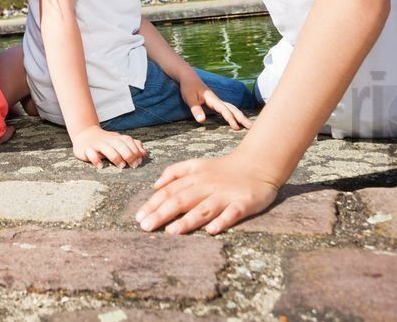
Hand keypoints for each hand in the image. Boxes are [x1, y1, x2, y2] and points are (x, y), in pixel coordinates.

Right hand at [70, 125, 146, 168]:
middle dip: (128, 154)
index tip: (139, 161)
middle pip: (119, 144)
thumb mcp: (120, 142)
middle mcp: (108, 140)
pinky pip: (90, 152)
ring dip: (115, 156)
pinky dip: (95, 158)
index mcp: (117, 138)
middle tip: (133, 165)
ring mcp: (97, 144)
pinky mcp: (86, 149)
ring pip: (106, 148)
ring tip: (121, 166)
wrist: (85, 135)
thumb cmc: (107, 143)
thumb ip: (133, 146)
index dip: (135, 150)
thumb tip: (144, 153)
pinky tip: (100, 166)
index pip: (128, 141)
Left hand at [136, 152, 279, 234]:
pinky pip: (232, 213)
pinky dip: (222, 221)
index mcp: (195, 177)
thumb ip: (175, 172)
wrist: (258, 165)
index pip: (170, 190)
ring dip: (188, 220)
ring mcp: (225, 195)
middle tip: (146, 226)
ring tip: (171, 231)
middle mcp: (207, 185)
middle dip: (163, 213)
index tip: (139, 217)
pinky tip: (211, 231)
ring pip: (204, 208)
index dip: (154, 203)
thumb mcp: (197, 165)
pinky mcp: (244, 203)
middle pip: (182, 200)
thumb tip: (154, 186)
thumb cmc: (223, 169)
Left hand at [178, 75, 251, 129]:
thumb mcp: (189, 99)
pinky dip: (235, 114)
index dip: (230, 118)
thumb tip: (202, 121)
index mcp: (213, 99)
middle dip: (242, 118)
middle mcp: (217, 100)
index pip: (224, 110)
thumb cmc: (188, 88)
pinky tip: (238, 120)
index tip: (236, 127)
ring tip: (248, 125)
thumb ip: (196, 109)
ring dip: (240, 116)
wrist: (189, 77)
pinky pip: (228, 109)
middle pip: (233, 109)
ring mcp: (217, 101)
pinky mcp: (215, 103)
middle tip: (252, 127)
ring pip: (232, 109)